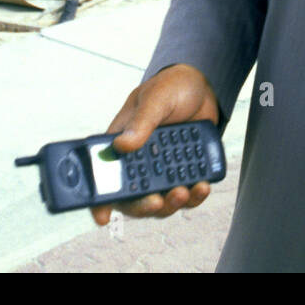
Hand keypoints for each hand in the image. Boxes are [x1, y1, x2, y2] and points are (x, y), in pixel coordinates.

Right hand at [90, 63, 220, 226]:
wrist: (203, 87)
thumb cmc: (171, 88)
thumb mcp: (156, 99)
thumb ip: (141, 122)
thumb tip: (122, 145)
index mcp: (122, 143)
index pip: (106, 175)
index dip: (101, 199)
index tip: (102, 217)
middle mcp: (139, 161)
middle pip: (134, 196)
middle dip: (145, 205)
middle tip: (157, 201)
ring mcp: (162, 168)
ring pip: (162, 200)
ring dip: (172, 203)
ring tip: (185, 191)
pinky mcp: (183, 170)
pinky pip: (187, 192)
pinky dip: (195, 195)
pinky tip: (202, 185)